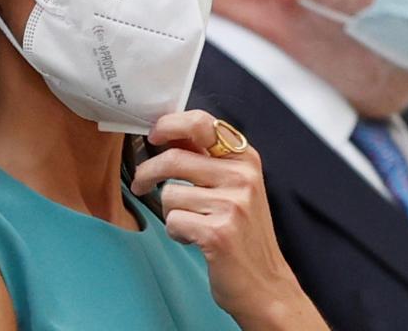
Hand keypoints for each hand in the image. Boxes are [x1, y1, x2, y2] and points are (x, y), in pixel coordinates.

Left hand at [131, 110, 328, 329]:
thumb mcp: (235, 187)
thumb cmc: (243, 236)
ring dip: (172, 213)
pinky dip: (176, 233)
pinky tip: (196, 240)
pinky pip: (172, 221)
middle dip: (148, 173)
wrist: (265, 285)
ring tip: (193, 224)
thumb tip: (166, 134)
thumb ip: (206, 160)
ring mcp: (233, 204)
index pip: (201, 123)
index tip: (153, 135)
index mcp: (245, 159)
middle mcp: (242, 176)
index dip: (169, 125)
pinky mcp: (218, 232)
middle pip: (174, 158)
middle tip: (142, 185)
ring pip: (169, 194)